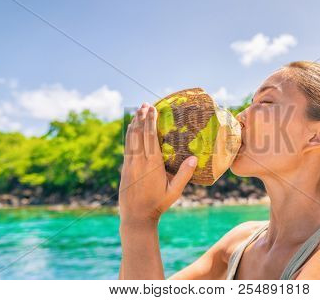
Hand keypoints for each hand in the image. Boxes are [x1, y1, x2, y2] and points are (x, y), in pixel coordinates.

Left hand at [118, 103, 197, 225]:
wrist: (136, 217)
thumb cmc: (158, 204)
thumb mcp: (174, 192)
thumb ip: (184, 175)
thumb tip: (194, 158)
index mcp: (151, 165)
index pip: (150, 137)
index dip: (150, 121)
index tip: (152, 108)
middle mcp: (138, 161)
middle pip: (139, 133)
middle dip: (142, 117)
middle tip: (145, 103)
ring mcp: (129, 164)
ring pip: (130, 138)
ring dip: (134, 123)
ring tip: (138, 110)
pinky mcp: (124, 168)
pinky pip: (127, 146)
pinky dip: (129, 134)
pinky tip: (132, 128)